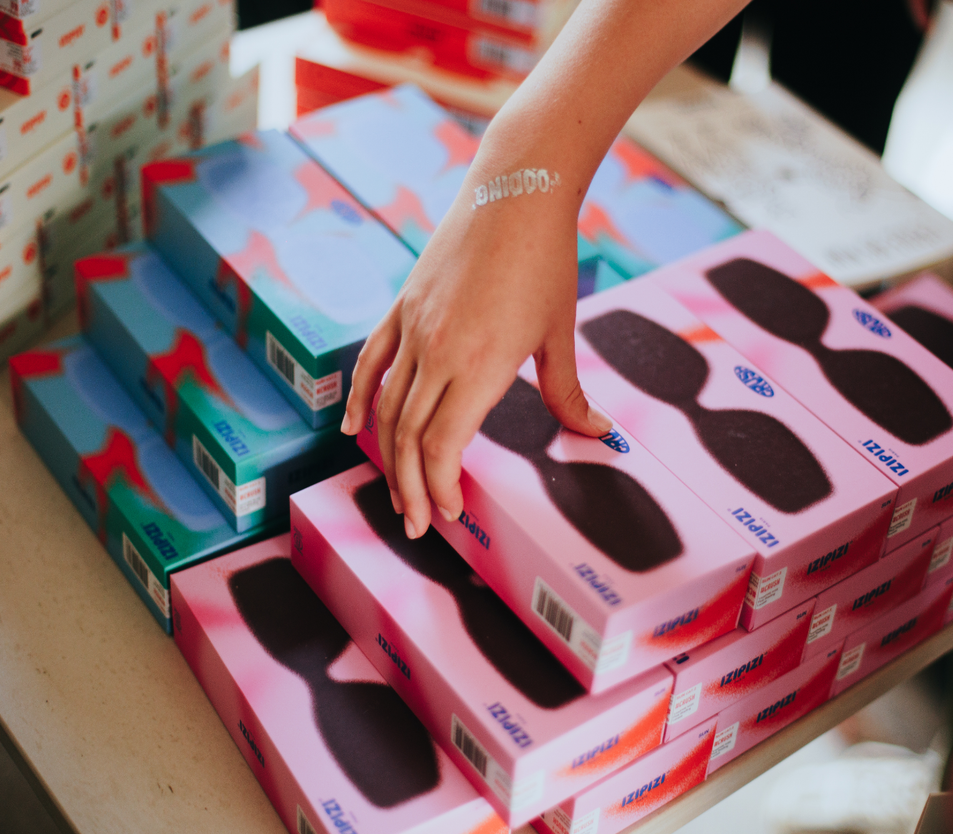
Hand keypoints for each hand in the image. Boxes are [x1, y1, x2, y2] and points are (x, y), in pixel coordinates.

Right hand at [340, 167, 610, 539]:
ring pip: (386, 408)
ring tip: (398, 492)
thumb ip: (569, 394)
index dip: (441, 486)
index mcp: (480, 366)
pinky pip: (371, 363)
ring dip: (388, 457)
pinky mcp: (403, 308)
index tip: (452, 511)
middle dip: (413, 488)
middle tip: (420, 523)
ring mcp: (414, 329)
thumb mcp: (560, 333)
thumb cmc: (546, 261)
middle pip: (409, 437)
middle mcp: (438, 353)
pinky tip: (355, 430)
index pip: (443, 445)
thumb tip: (597, 433)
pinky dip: (359, 399)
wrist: (515, 190)